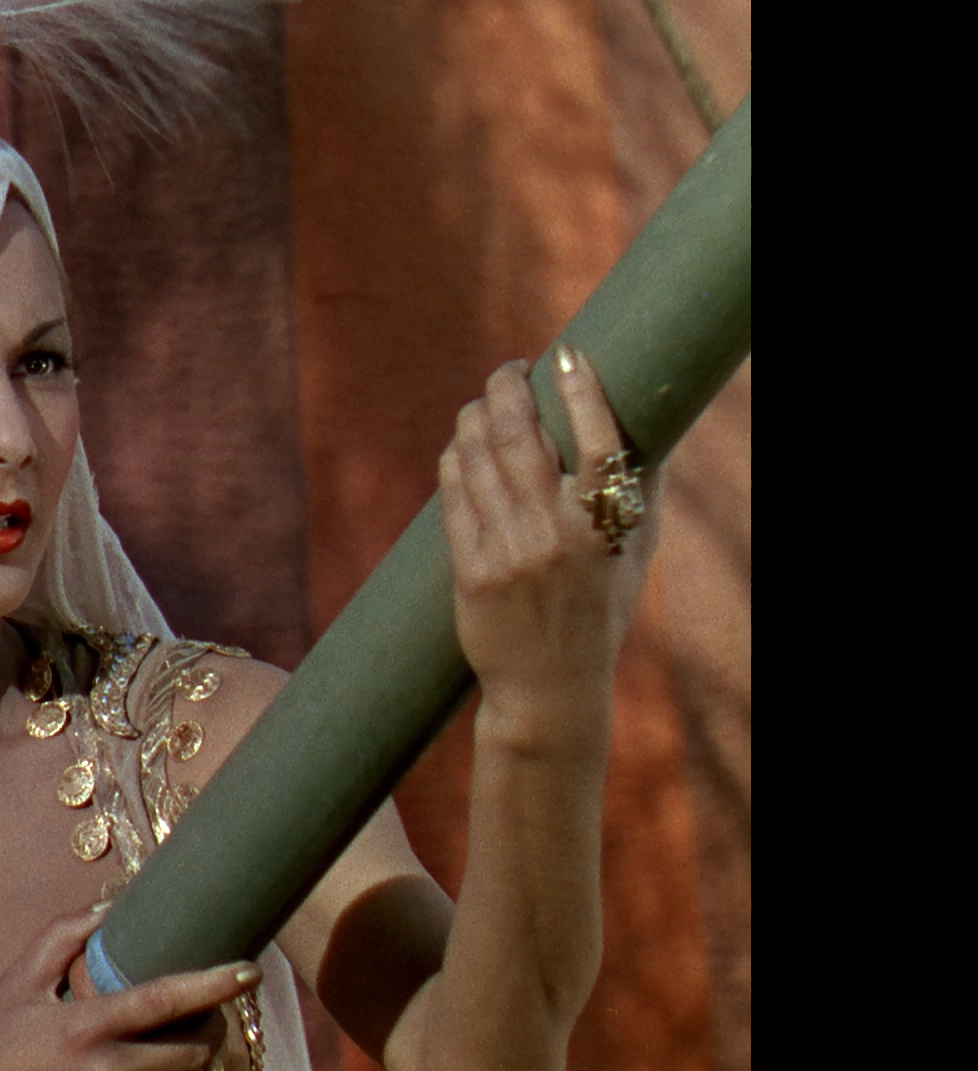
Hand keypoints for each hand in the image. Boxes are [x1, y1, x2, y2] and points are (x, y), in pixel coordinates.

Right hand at [0, 904, 260, 1070]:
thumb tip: (109, 904)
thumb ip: (62, 937)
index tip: (250, 969)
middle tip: (214, 1013)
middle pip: (190, 1054)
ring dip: (191, 1063)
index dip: (214, 984)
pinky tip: (161, 1068)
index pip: (164, 1000)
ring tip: (186, 1039)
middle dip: (212, 1033)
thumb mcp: (19, 982)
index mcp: (86, 1027)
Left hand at [437, 347, 658, 737]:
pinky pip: (454, 493)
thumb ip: (642, 492)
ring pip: (479, 457)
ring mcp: (507, 552)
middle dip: (508, 389)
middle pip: (522, 436)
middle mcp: (555, 535)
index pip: (599, 442)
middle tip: (509, 371)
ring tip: (484, 404)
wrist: (550, 686)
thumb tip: (645, 424)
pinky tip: (461, 446)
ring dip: (475, 417)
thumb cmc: (599, 611)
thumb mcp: (635, 555)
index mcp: (605, 528)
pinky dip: (455, 458)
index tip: (566, 355)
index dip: (581, 390)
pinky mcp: (469, 570)